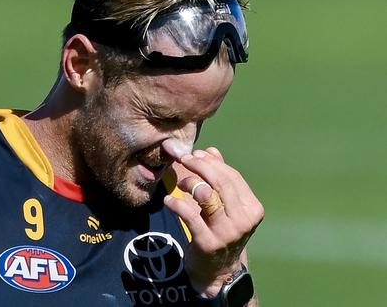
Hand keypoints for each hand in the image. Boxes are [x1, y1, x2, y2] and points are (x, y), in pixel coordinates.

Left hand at [164, 147, 263, 296]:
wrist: (217, 271)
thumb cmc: (220, 231)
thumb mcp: (224, 206)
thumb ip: (219, 178)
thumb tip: (211, 151)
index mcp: (253, 209)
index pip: (232, 177)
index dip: (212, 163)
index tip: (196, 154)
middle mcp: (244, 220)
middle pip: (221, 183)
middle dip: (200, 167)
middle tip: (184, 159)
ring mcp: (227, 232)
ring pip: (207, 195)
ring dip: (190, 183)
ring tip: (179, 182)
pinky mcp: (208, 242)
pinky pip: (190, 215)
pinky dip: (176, 204)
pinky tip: (168, 201)